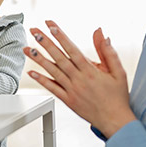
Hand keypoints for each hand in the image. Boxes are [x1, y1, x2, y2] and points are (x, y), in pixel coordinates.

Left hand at [23, 20, 135, 137]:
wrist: (115, 120)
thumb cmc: (117, 96)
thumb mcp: (118, 72)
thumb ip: (108, 51)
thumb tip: (102, 33)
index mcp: (91, 70)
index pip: (72, 49)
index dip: (60, 36)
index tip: (51, 25)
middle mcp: (79, 79)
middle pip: (59, 57)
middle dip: (45, 42)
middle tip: (34, 31)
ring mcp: (72, 90)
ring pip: (52, 71)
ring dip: (39, 59)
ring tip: (27, 49)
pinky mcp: (68, 100)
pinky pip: (52, 88)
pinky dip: (41, 80)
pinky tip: (31, 72)